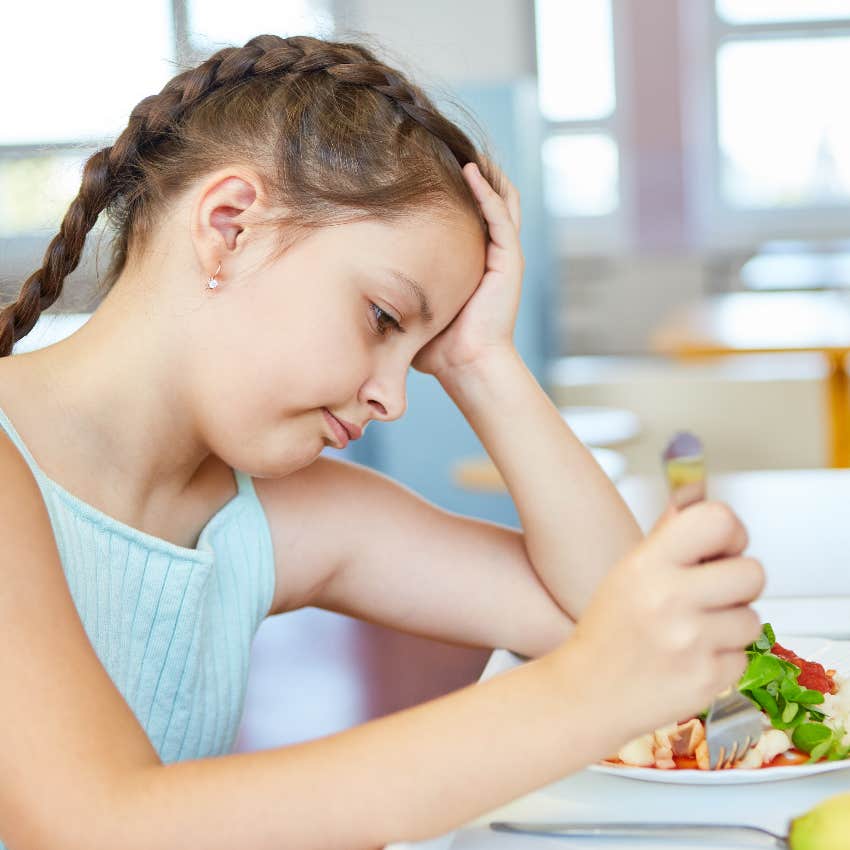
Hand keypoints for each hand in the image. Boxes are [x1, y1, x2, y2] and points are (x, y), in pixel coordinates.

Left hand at [412, 161, 524, 377]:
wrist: (465, 365)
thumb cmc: (437, 343)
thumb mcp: (411, 305)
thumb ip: (391, 288)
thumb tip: (346, 278)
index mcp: (470, 259)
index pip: (464, 213)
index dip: (450, 188)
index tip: (424, 164)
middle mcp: (489, 252)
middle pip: (486, 198)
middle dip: (470, 169)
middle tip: (444, 142)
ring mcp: (502, 254)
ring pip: (500, 199)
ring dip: (484, 172)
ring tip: (461, 144)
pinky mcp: (509, 261)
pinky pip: (500, 217)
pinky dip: (487, 192)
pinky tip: (470, 171)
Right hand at [553, 502, 764, 742]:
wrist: (588, 692)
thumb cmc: (607, 631)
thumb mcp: (627, 573)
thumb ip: (666, 538)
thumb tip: (693, 498)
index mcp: (648, 565)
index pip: (718, 521)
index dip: (731, 532)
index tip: (723, 547)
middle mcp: (670, 599)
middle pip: (752, 572)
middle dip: (739, 583)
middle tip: (714, 593)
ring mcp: (691, 641)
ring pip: (752, 618)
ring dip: (731, 624)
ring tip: (695, 630)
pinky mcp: (707, 678)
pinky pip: (742, 657)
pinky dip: (723, 658)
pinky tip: (692, 657)